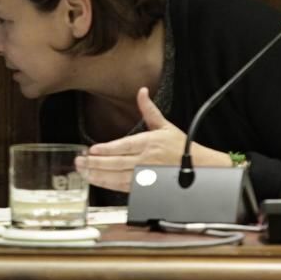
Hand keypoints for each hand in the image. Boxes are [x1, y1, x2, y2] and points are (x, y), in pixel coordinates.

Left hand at [75, 87, 228, 192]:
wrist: (201, 169)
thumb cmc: (182, 148)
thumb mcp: (165, 126)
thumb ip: (148, 110)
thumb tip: (141, 92)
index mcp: (150, 143)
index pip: (124, 146)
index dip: (107, 149)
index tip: (92, 150)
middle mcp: (147, 160)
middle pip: (117, 163)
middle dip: (96, 163)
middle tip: (79, 161)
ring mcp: (146, 176)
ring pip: (118, 178)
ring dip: (98, 176)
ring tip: (83, 172)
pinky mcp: (146, 188)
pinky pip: (124, 188)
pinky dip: (109, 185)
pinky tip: (97, 181)